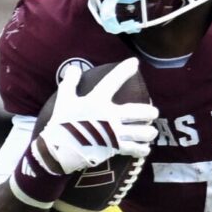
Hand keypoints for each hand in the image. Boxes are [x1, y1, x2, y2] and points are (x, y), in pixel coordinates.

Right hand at [34, 59, 158, 174]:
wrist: (58, 150)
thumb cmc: (61, 123)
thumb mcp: (63, 99)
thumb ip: (70, 82)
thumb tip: (73, 68)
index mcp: (97, 101)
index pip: (113, 81)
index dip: (125, 70)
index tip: (135, 62)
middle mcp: (110, 116)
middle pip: (139, 112)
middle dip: (149, 112)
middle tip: (153, 113)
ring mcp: (114, 133)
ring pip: (142, 132)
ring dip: (149, 132)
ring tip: (150, 132)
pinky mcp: (114, 149)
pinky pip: (135, 149)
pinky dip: (141, 150)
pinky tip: (144, 149)